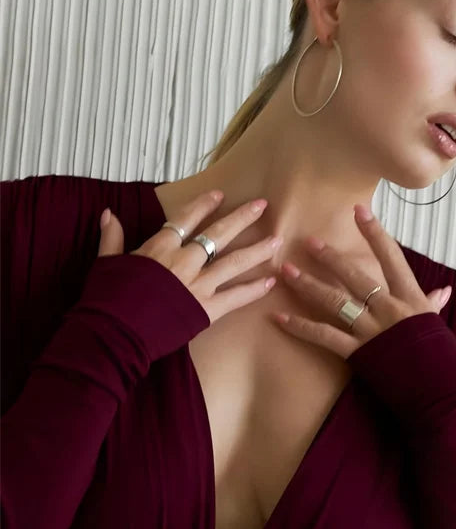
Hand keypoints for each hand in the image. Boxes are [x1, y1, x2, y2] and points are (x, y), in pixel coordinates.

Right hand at [97, 190, 281, 324]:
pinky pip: (236, 297)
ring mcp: (198, 285)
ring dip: (257, 250)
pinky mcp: (206, 310)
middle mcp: (184, 261)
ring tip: (277, 240)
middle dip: (242, 218)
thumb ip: (112, 238)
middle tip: (262, 205)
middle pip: (218, 234)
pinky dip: (254, 290)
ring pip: (234, 262)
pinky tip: (271, 282)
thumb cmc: (106, 300)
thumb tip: (108, 214)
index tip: (220, 195)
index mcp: (159, 248)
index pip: (186, 219)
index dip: (204, 205)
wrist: (114, 334)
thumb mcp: (106, 264)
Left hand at [270, 204, 452, 359]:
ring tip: (287, 271)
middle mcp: (389, 308)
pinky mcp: (358, 352)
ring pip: (334, 300)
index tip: (359, 210)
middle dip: (329, 257)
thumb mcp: (436, 325)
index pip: (391, 257)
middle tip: (308, 242)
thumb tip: (444, 291)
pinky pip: (324, 336)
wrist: (440, 389)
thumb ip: (434, 305)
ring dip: (308, 285)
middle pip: (355, 275)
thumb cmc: (441, 358)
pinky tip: (280, 318)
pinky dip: (300, 327)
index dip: (374, 232)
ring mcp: (372, 330)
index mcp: (410, 297)